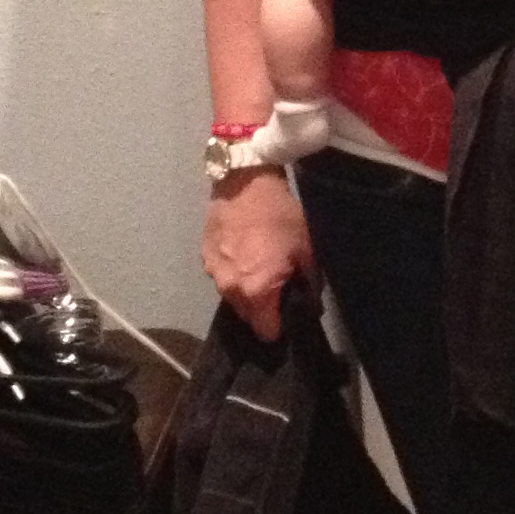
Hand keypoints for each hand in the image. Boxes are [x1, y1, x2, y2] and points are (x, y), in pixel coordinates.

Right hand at [202, 163, 315, 340]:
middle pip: (247, 317)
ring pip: (233, 298)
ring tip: (259, 269)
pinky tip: (243, 254)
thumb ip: (308, 282)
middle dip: (262, 311)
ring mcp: (214, 274)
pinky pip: (222, 277)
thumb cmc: (279, 216)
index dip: (280, 327)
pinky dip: (233, 273)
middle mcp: (231, 289)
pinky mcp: (204, 257)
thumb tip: (310, 302)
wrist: (244, 182)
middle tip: (277, 290)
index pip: (266, 331)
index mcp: (256, 291)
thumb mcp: (305, 249)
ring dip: (246, 292)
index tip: (288, 316)